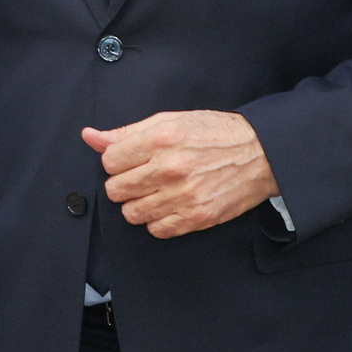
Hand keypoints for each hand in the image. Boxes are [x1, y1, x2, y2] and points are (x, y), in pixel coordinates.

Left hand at [82, 111, 278, 238]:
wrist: (260, 154)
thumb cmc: (216, 134)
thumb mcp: (170, 121)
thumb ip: (127, 132)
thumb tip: (90, 136)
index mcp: (160, 138)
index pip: (109, 161)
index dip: (116, 161)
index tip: (129, 160)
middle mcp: (169, 168)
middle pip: (116, 190)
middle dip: (124, 183)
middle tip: (142, 177)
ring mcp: (182, 196)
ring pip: (131, 214)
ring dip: (139, 204)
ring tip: (156, 191)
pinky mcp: (196, 218)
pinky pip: (156, 230)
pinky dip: (158, 221)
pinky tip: (170, 205)